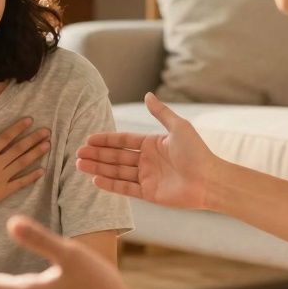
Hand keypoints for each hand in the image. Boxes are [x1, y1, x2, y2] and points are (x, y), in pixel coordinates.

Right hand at [0, 117, 50, 222]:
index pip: (6, 137)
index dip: (18, 128)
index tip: (30, 120)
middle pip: (18, 149)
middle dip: (33, 139)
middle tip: (47, 131)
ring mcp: (0, 179)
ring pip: (22, 164)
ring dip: (36, 154)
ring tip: (47, 145)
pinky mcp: (2, 192)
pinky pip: (20, 183)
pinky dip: (31, 177)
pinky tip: (42, 170)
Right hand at [76, 92, 217, 209]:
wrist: (210, 180)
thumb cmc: (197, 152)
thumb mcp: (178, 128)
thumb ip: (160, 113)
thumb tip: (147, 94)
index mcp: (152, 144)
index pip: (123, 141)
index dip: (106, 140)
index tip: (88, 139)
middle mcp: (147, 161)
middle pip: (116, 157)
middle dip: (97, 155)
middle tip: (77, 153)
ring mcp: (147, 177)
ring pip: (117, 172)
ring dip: (98, 168)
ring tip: (79, 165)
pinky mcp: (149, 193)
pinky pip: (125, 188)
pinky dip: (110, 185)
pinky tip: (95, 179)